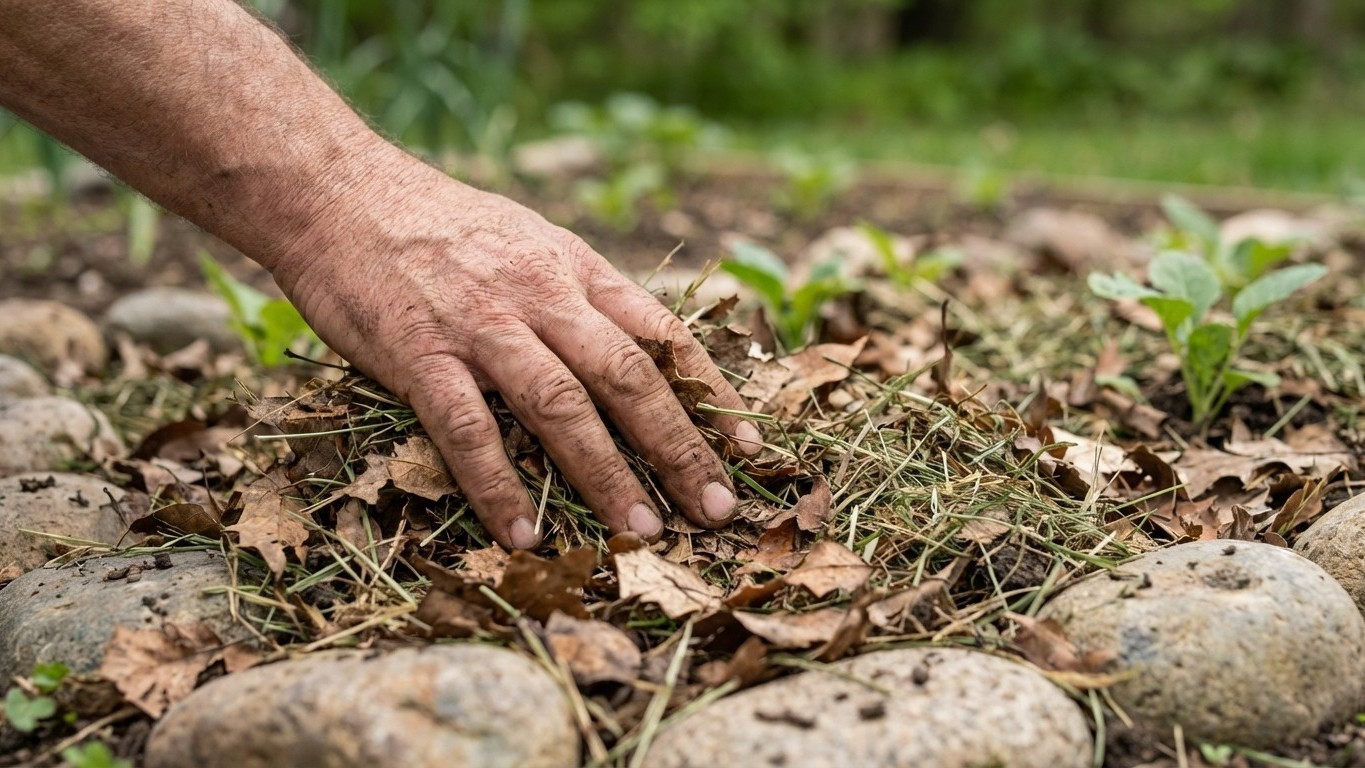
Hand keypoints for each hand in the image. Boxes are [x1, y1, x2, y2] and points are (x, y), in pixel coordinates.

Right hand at [273, 152, 760, 548]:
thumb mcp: (534, 241)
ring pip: (560, 407)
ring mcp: (481, 325)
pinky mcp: (419, 353)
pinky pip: (467, 430)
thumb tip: (642, 351)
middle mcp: (541, 294)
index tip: (749, 447)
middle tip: (715, 509)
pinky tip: (521, 534)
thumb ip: (583, 295)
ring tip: (642, 532)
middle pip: (627, 378)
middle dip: (679, 448)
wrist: (338, 192)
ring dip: (607, 475)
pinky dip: (497, 486)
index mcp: (576, 268)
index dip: (711, 394)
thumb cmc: (442, 226)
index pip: (663, 335)